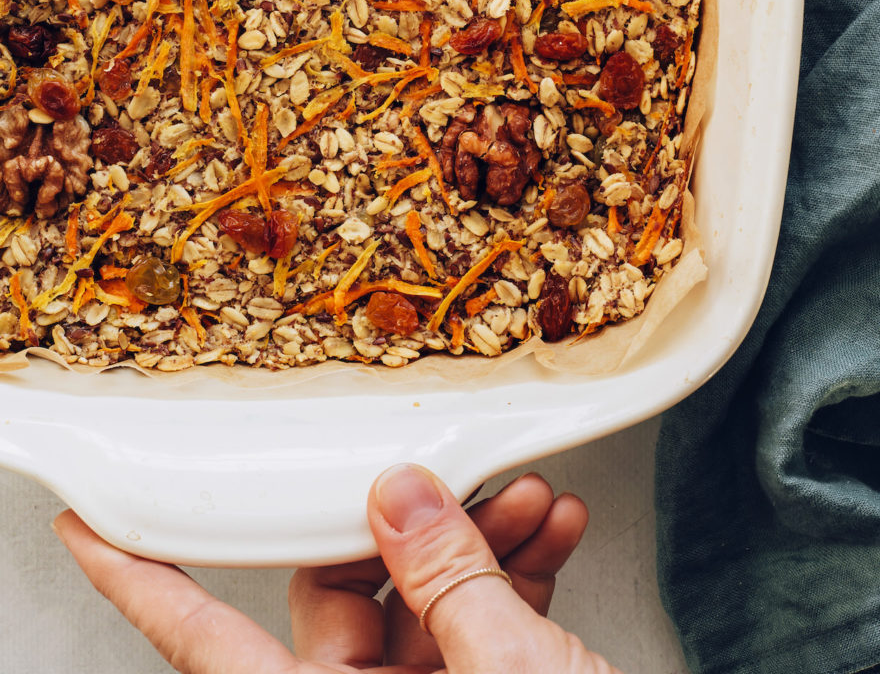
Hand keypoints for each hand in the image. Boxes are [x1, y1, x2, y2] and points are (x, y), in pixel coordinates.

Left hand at [54, 465, 624, 672]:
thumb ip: (451, 582)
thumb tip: (400, 495)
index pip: (208, 646)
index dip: (143, 585)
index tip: (91, 528)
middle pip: (342, 600)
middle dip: (409, 522)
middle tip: (453, 472)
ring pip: (420, 605)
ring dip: (482, 541)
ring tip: (530, 500)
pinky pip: (474, 627)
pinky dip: (514, 576)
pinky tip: (550, 534)